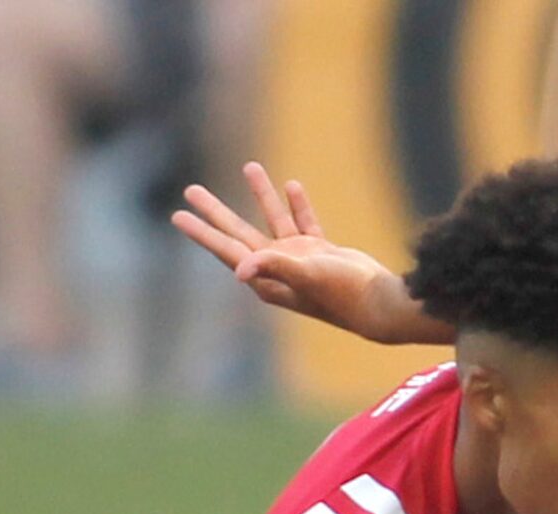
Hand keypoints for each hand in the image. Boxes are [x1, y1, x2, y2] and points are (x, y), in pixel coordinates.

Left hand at [173, 164, 450, 346]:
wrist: (379, 304)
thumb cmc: (342, 295)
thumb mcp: (306, 276)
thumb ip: (274, 267)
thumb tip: (238, 269)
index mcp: (266, 279)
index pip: (226, 249)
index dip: (202, 232)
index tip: (178, 215)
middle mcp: (277, 269)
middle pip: (238, 233)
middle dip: (216, 211)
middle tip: (191, 190)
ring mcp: (299, 260)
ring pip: (273, 220)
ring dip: (261, 194)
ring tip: (250, 166)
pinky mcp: (321, 253)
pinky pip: (304, 222)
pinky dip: (297, 205)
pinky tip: (291, 185)